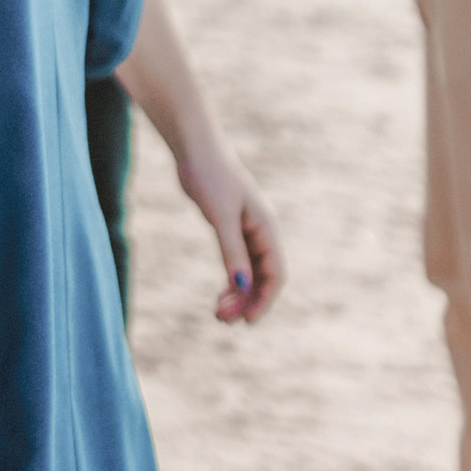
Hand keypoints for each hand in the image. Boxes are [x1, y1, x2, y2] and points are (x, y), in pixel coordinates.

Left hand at [170, 146, 284, 323]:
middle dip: (246, 301)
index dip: (264, 300)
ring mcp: (246, 231)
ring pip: (249, 272)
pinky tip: (220, 293)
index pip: (275, 274)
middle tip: (221, 319)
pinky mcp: (230, 228)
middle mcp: (261, 232)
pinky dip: (231, 280)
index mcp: (267, 228)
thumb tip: (241, 286)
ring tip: (217, 312)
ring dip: (237, 294)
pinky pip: (238, 262)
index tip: (247, 321)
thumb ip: (232, 251)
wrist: (195, 150)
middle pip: (263, 277)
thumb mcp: (221, 217)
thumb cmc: (210, 177)